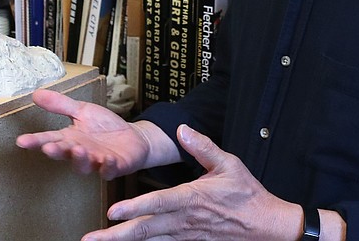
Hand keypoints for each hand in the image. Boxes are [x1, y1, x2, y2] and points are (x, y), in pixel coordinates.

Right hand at [15, 89, 151, 179]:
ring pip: (84, 165)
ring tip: (78, 149)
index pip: (49, 139)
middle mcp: (80, 152)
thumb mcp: (82, 110)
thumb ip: (60, 105)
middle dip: (56, 151)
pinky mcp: (114, 167)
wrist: (132, 137)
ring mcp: (96, 161)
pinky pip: (109, 170)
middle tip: (48, 147)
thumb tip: (36, 93)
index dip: (35, 141)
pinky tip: (106, 159)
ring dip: (80, 158)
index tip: (22, 141)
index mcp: (70, 138)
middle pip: (65, 154)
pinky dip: (107, 167)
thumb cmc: (104, 126)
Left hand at [84, 124, 299, 240]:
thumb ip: (203, 146)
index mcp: (192, 198)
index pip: (157, 204)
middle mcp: (184, 220)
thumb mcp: (229, 164)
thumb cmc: (247, 194)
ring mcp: (186, 236)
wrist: (267, 227)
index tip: (112, 212)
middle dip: (116, 236)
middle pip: (145, 230)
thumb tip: (182, 129)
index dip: (134, 208)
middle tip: (91, 240)